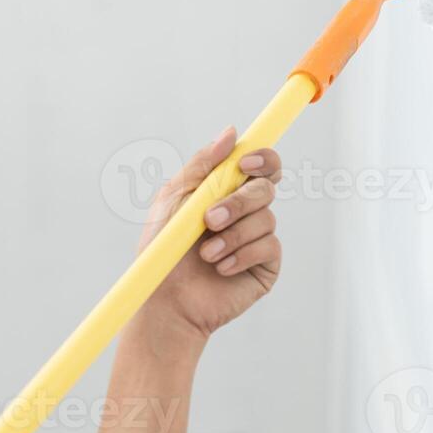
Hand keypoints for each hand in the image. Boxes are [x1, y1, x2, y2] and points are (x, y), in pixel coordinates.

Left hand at [134, 126, 282, 340]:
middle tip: (209, 219)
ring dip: (232, 235)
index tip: (244, 163)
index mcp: (226, 192)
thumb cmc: (163, 249)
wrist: (165, 299)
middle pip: (266, 188)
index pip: (259, 165)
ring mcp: (258, 239)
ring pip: (266, 219)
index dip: (261, 158)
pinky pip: (269, 247)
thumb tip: (231, 133)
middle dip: (237, 202)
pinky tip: (219, 269)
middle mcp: (246, 212)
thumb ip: (202, 164)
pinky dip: (241, 255)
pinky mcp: (266, 266)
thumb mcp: (175, 198)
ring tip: (206, 254)